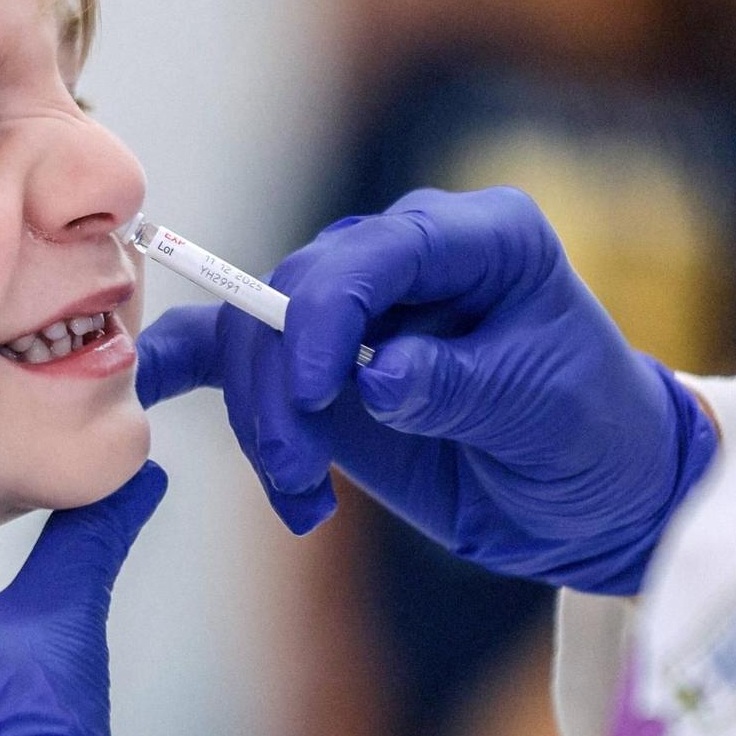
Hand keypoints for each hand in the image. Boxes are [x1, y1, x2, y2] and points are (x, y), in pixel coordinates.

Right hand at [139, 189, 717, 594]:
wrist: (591, 497)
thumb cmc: (591, 434)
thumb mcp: (547, 409)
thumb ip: (464, 386)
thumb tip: (383, 380)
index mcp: (477, 238)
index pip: (376, 251)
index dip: (329, 314)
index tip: (322, 396)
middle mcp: (405, 255)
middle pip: (294, 291)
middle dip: (281, 388)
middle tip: (302, 477)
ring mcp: (355, 306)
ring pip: (254, 332)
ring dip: (258, 418)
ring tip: (301, 496)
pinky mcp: (316, 360)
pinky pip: (229, 344)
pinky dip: (185, 367)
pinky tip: (144, 391)